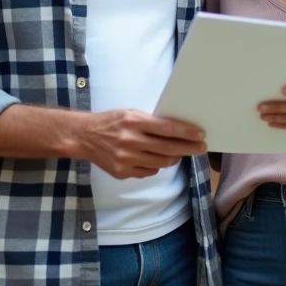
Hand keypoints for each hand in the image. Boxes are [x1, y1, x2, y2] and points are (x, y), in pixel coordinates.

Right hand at [75, 109, 206, 179]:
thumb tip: (177, 131)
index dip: (187, 132)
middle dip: (188, 148)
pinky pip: (148, 172)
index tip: (200, 135)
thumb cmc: (111, 122)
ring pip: (161, 163)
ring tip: (178, 154)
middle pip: (168, 148)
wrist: (84, 136)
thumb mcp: (130, 113)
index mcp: (134, 122)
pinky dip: (156, 167)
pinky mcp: (121, 172)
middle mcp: (130, 140)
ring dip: (173, 158)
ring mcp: (126, 158)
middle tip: (200, 147)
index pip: (167, 129)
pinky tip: (156, 160)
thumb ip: (151, 122)